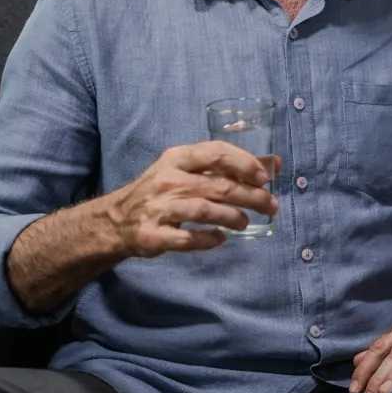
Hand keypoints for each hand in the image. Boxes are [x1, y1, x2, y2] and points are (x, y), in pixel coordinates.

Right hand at [103, 142, 278, 257]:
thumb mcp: (188, 170)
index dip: (244, 163)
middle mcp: (167, 180)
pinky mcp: (152, 235)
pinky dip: (208, 239)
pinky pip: (187, 239)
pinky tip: (221, 238)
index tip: (265, 177)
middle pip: (218, 186)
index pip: (215, 152)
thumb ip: (229, 167)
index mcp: (177, 158)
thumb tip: (275, 164)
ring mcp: (158, 208)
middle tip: (271, 206)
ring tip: (245, 222)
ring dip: (233, 217)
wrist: (116, 220)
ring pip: (205, 211)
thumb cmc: (162, 191)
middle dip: (251, 196)